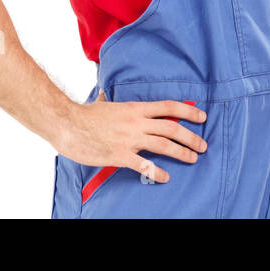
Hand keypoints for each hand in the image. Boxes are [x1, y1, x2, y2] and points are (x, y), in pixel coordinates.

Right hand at [51, 89, 207, 183]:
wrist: (66, 124)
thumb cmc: (83, 115)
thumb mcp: (101, 103)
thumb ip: (107, 99)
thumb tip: (104, 92)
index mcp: (135, 108)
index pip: (168, 107)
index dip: (188, 111)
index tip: (202, 117)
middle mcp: (136, 122)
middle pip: (171, 127)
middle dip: (191, 137)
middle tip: (203, 145)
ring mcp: (129, 139)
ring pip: (163, 144)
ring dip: (182, 152)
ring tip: (193, 158)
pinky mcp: (119, 155)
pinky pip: (143, 165)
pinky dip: (157, 172)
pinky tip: (165, 177)